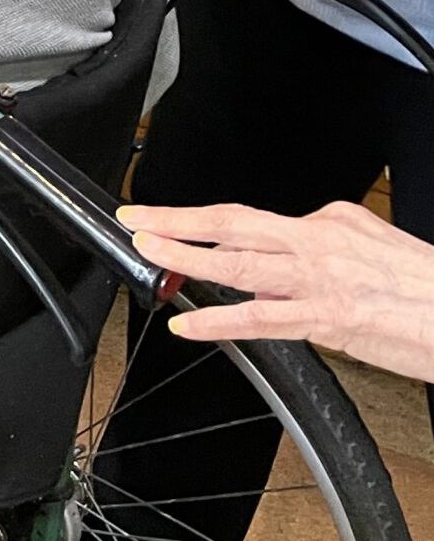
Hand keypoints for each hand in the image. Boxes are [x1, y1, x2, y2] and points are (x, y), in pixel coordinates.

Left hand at [124, 200, 433, 383]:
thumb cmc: (427, 286)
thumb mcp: (372, 245)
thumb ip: (323, 244)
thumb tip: (285, 249)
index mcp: (328, 222)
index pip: (248, 216)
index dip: (200, 218)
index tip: (165, 216)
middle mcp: (318, 242)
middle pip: (234, 223)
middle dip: (178, 220)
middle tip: (136, 218)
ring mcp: (320, 280)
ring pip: (239, 262)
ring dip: (187, 257)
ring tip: (148, 253)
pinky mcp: (329, 319)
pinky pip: (262, 318)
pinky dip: (219, 320)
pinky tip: (189, 324)